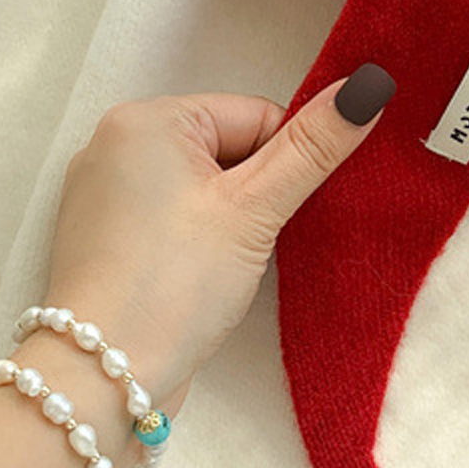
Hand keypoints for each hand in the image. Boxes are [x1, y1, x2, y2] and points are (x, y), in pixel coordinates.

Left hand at [35, 66, 396, 414]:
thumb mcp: (255, 209)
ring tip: (224, 266)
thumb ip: (314, 146)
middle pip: (227, 149)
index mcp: (146, 118)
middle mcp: (114, 144)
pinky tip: (199, 278)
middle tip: (253, 244)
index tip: (279, 215)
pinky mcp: (102, 240)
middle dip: (255, 193)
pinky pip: (170, 217)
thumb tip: (371, 84)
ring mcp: (102, 195)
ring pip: (202, 186)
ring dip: (229, 220)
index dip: (285, 163)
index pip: (254, 116)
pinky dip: (197, 240)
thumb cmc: (175, 283)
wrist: (97, 383)